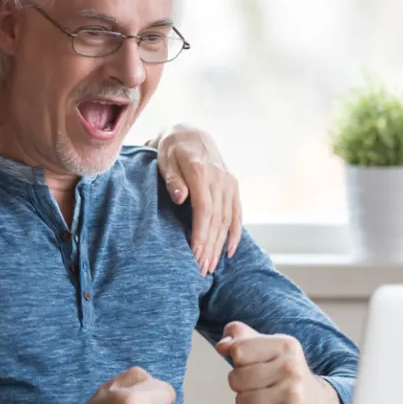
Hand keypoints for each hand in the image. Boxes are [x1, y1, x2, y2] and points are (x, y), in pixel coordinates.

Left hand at [152, 124, 241, 275]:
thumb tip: (180, 198)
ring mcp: (229, 183)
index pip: (204, 210)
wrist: (190, 134)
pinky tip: (230, 252)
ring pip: (227, 220)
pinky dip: (235, 234)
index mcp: (201, 172)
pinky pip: (237, 214)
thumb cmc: (172, 150)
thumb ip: (172, 179)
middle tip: (201, 269)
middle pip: (216, 219)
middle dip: (209, 246)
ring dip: (219, 245)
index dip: (200, 234)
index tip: (194, 254)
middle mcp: (219, 178)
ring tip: (210, 266)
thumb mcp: (165, 160)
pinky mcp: (233, 187)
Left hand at [215, 322, 342, 403]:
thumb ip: (241, 337)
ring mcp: (292, 395)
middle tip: (262, 387)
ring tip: (267, 401)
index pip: (238, 350)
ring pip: (241, 401)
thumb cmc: (284, 374)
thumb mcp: (268, 348)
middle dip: (241, 386)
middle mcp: (291, 368)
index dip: (239, 361)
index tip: (256, 365)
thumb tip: (222, 345)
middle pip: (235, 378)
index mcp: (285, 345)